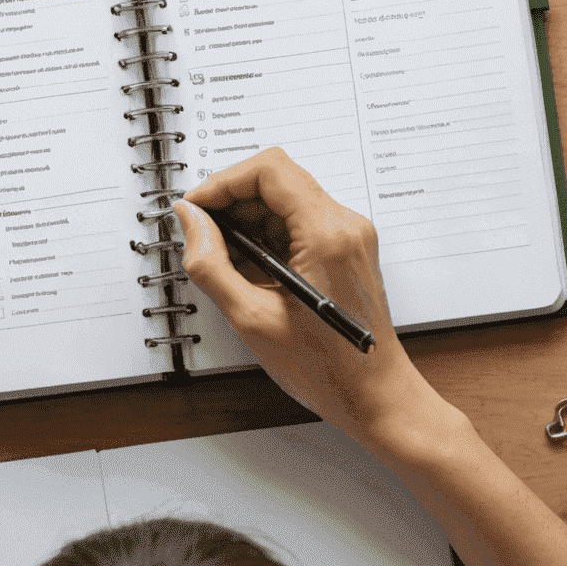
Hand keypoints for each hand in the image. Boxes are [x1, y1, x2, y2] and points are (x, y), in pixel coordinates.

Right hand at [176, 150, 454, 452]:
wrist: (375, 395)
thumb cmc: (328, 368)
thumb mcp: (252, 319)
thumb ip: (212, 264)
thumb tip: (191, 220)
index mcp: (327, 235)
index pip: (269, 170)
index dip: (223, 182)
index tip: (196, 207)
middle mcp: (345, 225)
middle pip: (276, 178)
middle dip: (232, 199)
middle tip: (202, 232)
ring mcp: (348, 234)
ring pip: (285, 197)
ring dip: (247, 217)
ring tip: (223, 257)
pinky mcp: (345, 246)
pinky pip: (297, 220)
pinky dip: (266, 233)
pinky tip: (249, 268)